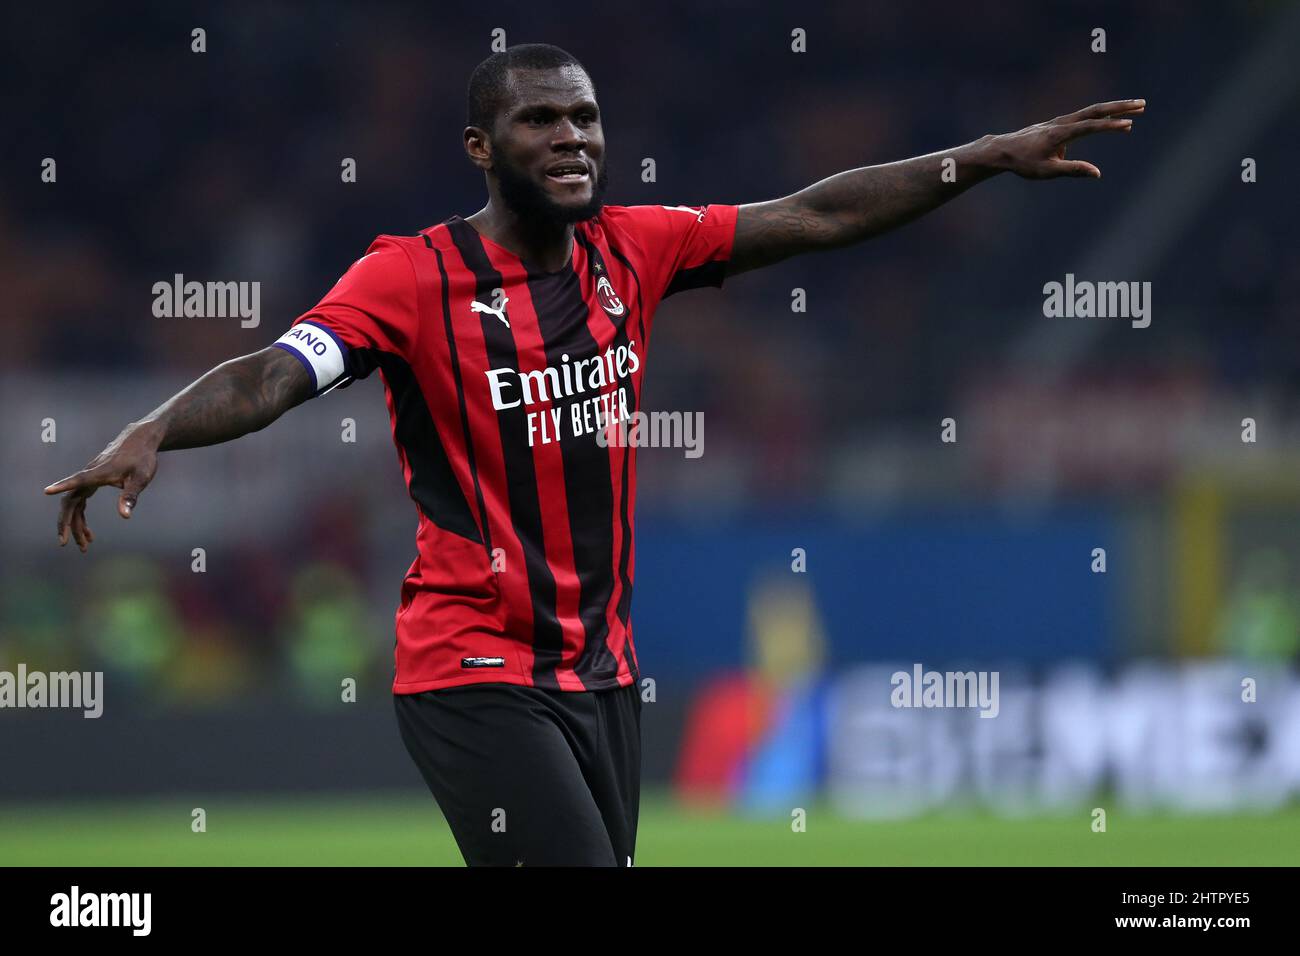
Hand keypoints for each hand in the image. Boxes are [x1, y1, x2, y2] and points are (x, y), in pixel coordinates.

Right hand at [43, 420, 163, 551]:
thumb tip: (124, 516)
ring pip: (74, 504)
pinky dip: (82, 517)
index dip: (63, 485)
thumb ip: (131, 496)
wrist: (140, 440)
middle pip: (70, 501)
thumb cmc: (142, 458)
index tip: (47, 490)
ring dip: (76, 524)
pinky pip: (81, 502)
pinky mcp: (93, 481)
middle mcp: (90, 475)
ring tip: (84, 546)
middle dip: (66, 522)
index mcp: (98, 473)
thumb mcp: (141, 477)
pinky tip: (90, 534)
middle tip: (65, 543)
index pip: (77, 481)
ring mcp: (89, 478)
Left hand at [992, 99, 1144, 179]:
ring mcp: (1061, 121)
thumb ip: (1073, 170)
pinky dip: (1102, 116)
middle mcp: (1062, 123)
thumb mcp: (1047, 171)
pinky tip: (1111, 122)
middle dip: (1120, 107)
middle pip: (1096, 111)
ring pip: (1092, 111)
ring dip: (1114, 110)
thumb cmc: (1024, 163)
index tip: (1129, 124)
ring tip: (1137, 111)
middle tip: (1143, 105)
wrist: (1003, 150)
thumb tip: (1097, 173)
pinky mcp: (1059, 124)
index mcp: (1060, 134)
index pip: (1090, 127)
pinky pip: (1085, 117)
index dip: (1110, 126)